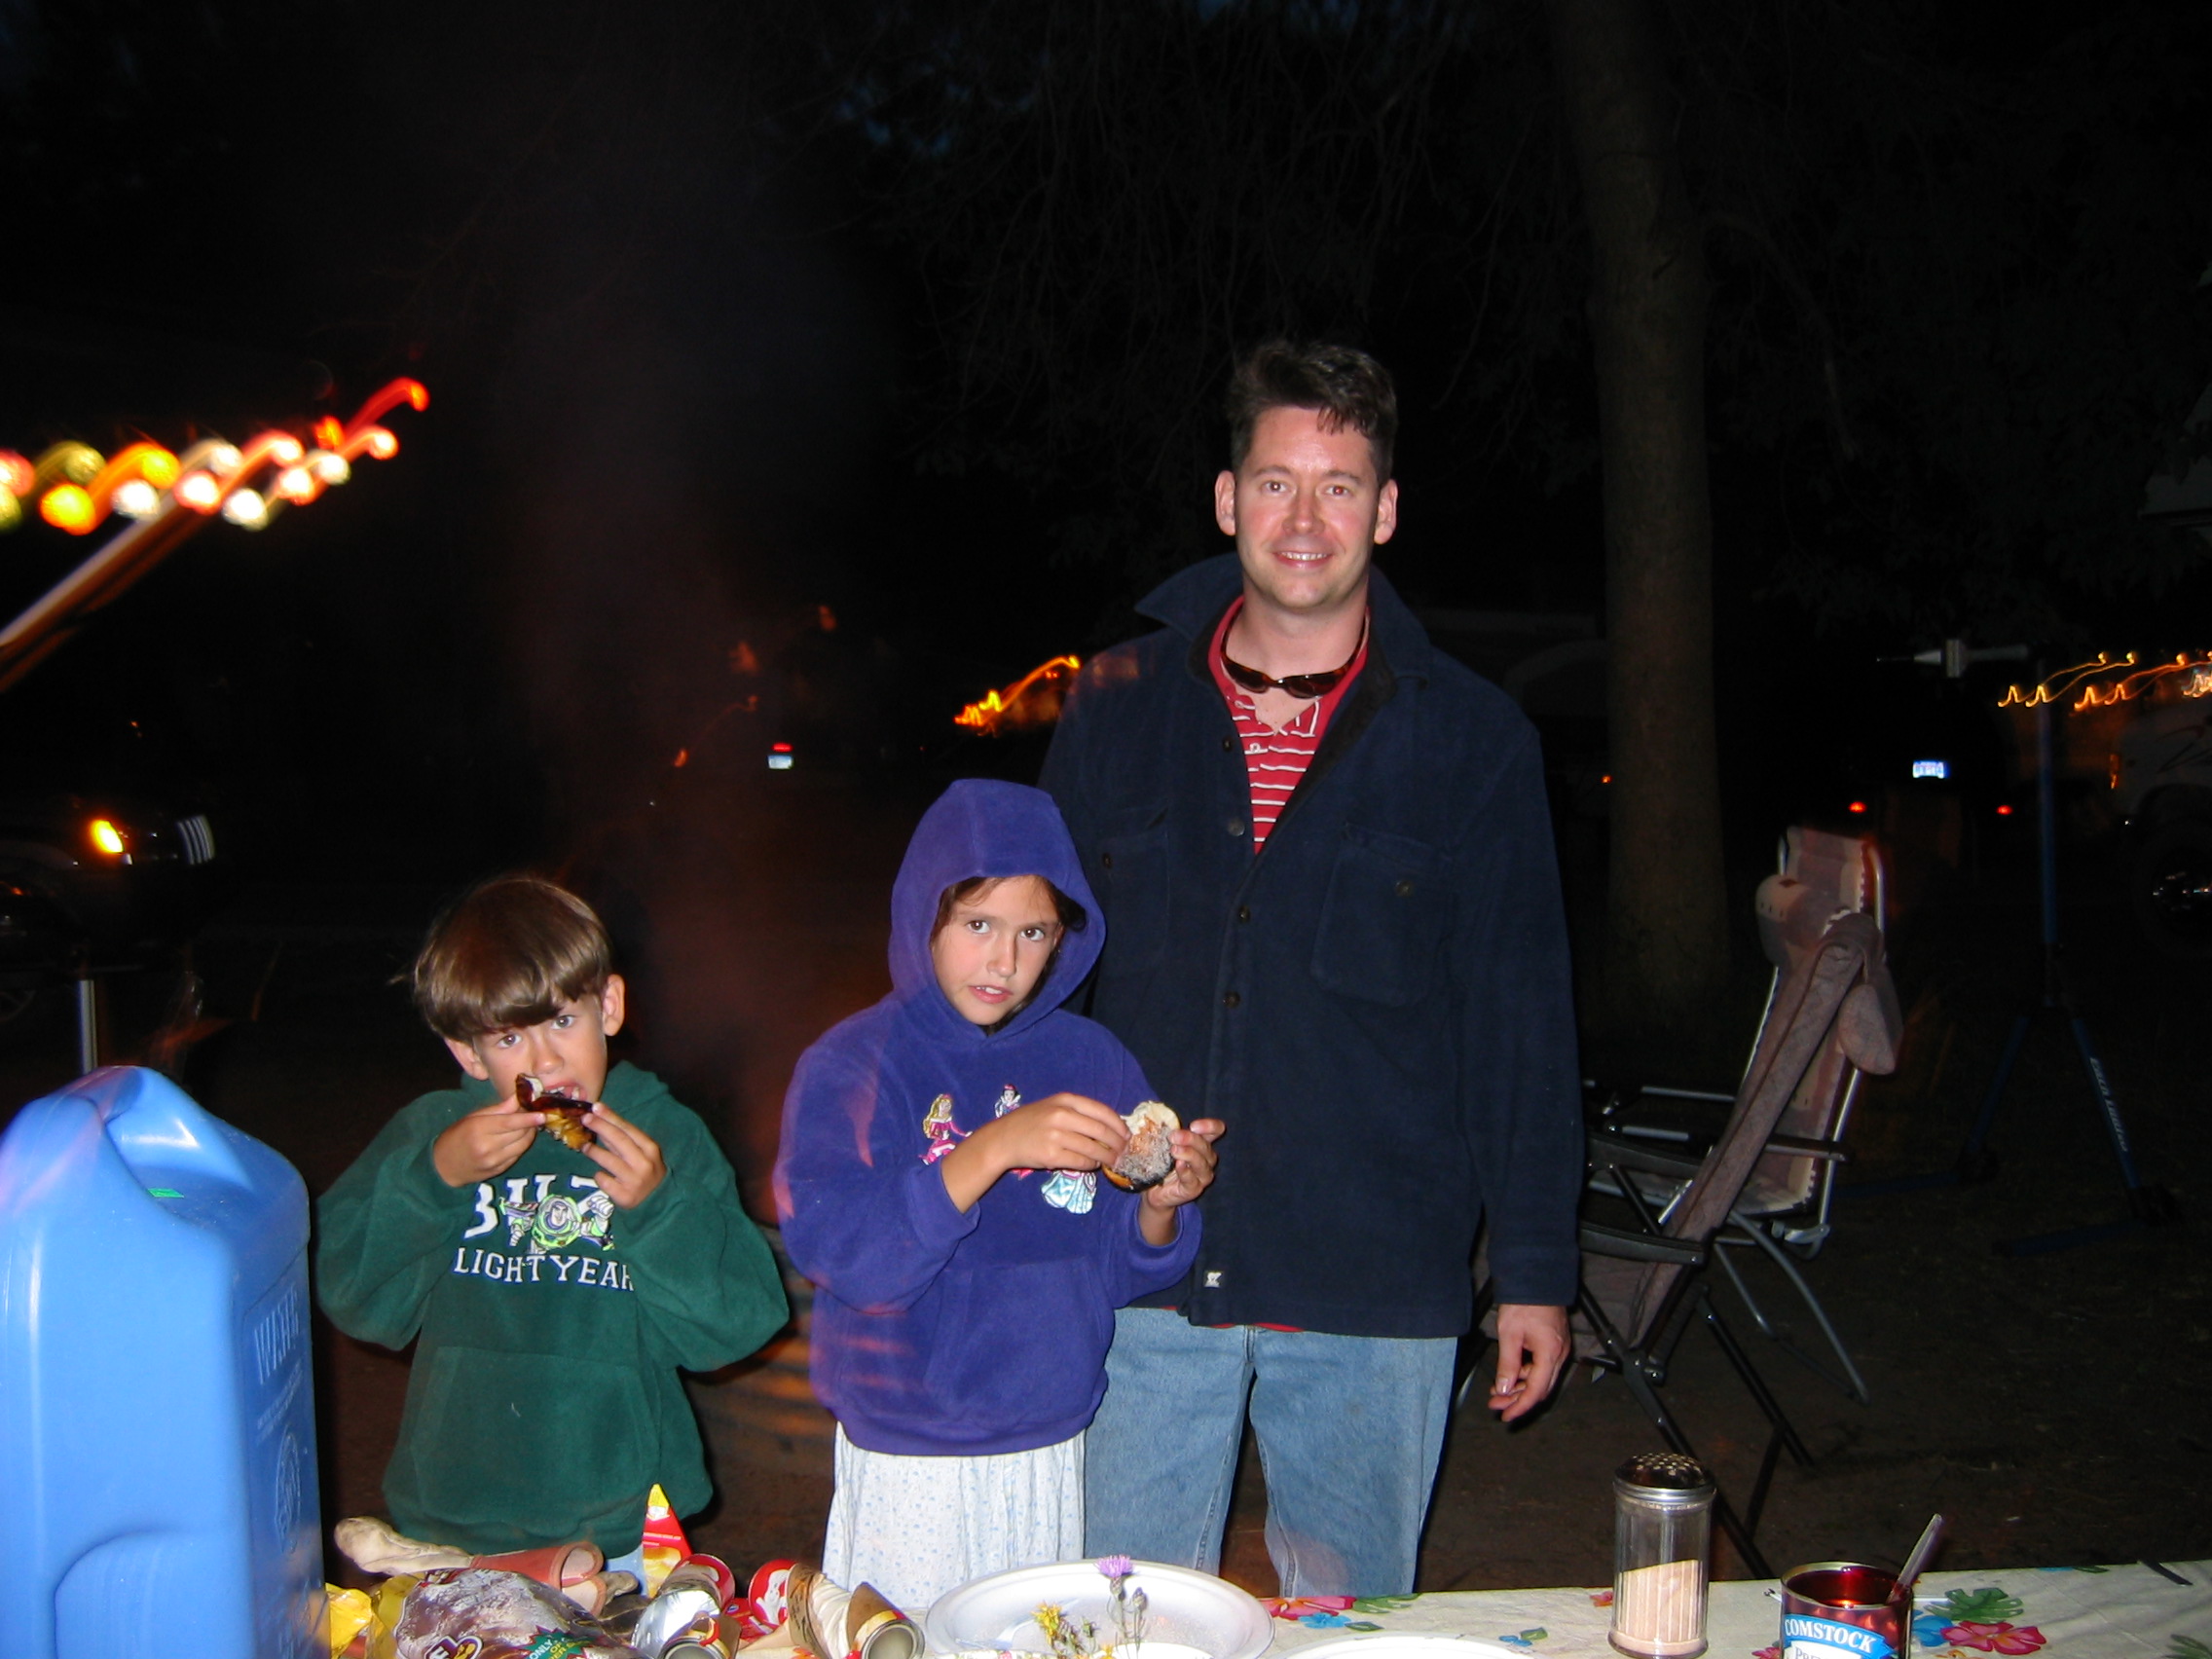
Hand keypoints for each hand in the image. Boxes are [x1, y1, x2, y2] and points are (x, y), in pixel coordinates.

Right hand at [432, 1097, 542, 1186]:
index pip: (509, 1123)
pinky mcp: (498, 1170)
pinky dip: (521, 1145)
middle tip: (534, 1114)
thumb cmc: (457, 1136)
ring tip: (527, 1125)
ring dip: (529, 1134)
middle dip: (530, 1123)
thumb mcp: (472, 1118)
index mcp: (479, 1129)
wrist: (443, 1166)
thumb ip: (498, 1109)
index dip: (528, 1118)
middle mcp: (488, 1147)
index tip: (542, 1114)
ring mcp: (494, 1161)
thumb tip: (518, 1097)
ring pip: (522, 1145)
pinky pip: (517, 1155)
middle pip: (519, 1134)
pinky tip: (518, 1138)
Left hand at [582, 1102, 666, 1208]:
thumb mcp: (642, 1154)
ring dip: (594, 1151)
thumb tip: (600, 1120)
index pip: (628, 1129)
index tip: (596, 1107)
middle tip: (585, 1118)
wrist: (657, 1202)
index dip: (611, 1117)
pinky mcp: (624, 1196)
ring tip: (584, 1147)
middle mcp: (644, 1163)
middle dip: (601, 1126)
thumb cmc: (646, 1172)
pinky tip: (600, 1175)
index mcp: (650, 1149)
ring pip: (609, 1160)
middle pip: (619, 1140)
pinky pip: (605, 1181)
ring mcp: (634, 1180)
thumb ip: (624, 1140)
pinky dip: (600, 1176)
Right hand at [938, 1092, 1128, 1211]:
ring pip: (1093, 1149)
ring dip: (1108, 1157)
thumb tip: (1111, 1127)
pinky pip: (1081, 1162)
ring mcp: (1056, 1136)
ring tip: (1113, 1161)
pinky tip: (1092, 1165)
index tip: (1127, 1135)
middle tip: (1124, 1152)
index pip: (1102, 1112)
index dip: (1119, 1125)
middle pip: (1101, 1131)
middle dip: (1117, 1144)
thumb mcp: (1054, 1107)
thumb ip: (1079, 1113)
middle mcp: (1062, 1116)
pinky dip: (1091, 1165)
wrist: (1003, 1139)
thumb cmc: (1032, 1122)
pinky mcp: (1051, 1155)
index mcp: (1065, 1100)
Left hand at [1143, 1119, 1223, 1210]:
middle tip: (1174, 1136)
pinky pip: (1192, 1180)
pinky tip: (1178, 1165)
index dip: (1210, 1126)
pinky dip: (1186, 1172)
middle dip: (1191, 1139)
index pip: (1216, 1130)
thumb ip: (1165, 1131)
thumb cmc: (1162, 1163)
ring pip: (1201, 1163)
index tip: (1193, 1125)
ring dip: (1189, 1154)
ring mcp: (1202, 1176)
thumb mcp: (1163, 1144)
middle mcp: (1206, 1159)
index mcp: (1202, 1143)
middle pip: (1206, 1147)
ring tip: (1174, 1150)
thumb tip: (1152, 1117)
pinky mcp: (1193, 1190)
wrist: (1154, 1190)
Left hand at [1489, 1302, 1570, 1421]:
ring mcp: (1560, 1350)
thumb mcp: (1509, 1334)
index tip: (1506, 1415)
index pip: (1537, 1391)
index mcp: (1550, 1353)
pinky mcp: (1555, 1345)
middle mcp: (1560, 1354)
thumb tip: (1504, 1389)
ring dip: (1521, 1387)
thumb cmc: (1524, 1302)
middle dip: (1518, 1399)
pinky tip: (1510, 1375)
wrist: (1536, 1280)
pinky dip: (1526, 1375)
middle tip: (1496, 1404)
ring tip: (1499, 1390)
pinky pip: (1542, 1368)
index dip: (1521, 1406)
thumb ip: (1507, 1364)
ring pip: (1542, 1379)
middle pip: (1541, 1388)